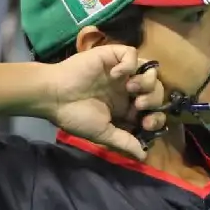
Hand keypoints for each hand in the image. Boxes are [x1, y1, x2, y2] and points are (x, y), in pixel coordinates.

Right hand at [46, 45, 168, 159]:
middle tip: (138, 106)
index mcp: (126, 106)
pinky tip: (117, 74)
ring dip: (146, 81)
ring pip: (150, 70)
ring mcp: (121, 71)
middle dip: (154, 99)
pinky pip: (131, 53)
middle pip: (156, 89)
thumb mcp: (102, 133)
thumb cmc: (75, 115)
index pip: (154, 109)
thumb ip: (124, 141)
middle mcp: (126, 88)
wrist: (53, 96)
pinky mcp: (111, 56)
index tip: (145, 124)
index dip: (156, 117)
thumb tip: (143, 156)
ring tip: (130, 89)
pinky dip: (130, 63)